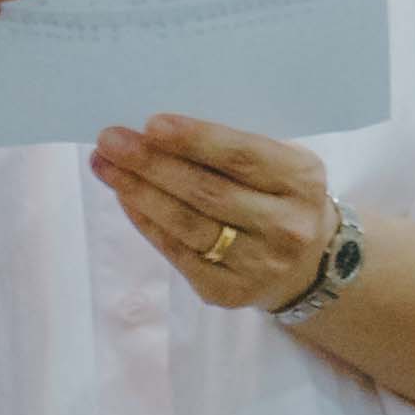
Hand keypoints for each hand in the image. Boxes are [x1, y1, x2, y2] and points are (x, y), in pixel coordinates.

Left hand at [95, 114, 340, 317]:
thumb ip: (234, 151)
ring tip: (106, 166)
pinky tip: (125, 198)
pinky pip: (177, 253)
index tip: (152, 123)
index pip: (243, 157)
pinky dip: (146, 222)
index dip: (196, 140)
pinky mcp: (228, 291)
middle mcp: (286, 227)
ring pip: (187, 224)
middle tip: (111, 141)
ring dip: (139, 192)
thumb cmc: (281, 197)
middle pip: (207, 192)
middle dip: (152, 163)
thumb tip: (158, 132)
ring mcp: (258, 264)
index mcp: (302, 181)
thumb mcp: (280, 165)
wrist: (308, 265)